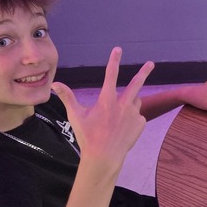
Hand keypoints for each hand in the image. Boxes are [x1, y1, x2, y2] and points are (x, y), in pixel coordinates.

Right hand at [51, 47, 153, 166]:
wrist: (104, 157)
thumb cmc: (88, 136)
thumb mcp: (76, 116)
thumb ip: (68, 97)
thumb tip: (55, 84)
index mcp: (107, 100)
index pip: (110, 75)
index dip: (113, 60)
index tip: (118, 49)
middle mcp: (123, 104)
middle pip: (136, 84)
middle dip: (144, 72)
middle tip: (151, 63)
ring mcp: (134, 114)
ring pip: (135, 102)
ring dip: (130, 103)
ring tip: (117, 117)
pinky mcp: (140, 124)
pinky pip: (137, 117)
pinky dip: (131, 119)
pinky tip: (122, 129)